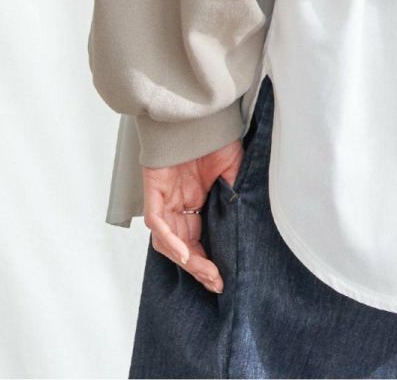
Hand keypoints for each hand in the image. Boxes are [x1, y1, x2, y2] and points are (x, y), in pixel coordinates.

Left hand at [141, 136, 244, 292]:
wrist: (196, 113)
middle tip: (216, 282)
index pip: (198, 239)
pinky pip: (157, 223)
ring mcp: (165, 199)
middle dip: (199, 267)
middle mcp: (178, 204)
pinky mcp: (153, 192)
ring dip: (186, 259)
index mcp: (196, 200)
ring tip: (206, 272)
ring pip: (167, 241)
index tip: (223, 278)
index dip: (208, 260)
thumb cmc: (213, 136)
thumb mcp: (233, 169)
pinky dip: (170, 240)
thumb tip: (243, 222)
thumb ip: (235, 195)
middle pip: (183, 245)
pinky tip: (186, 254)